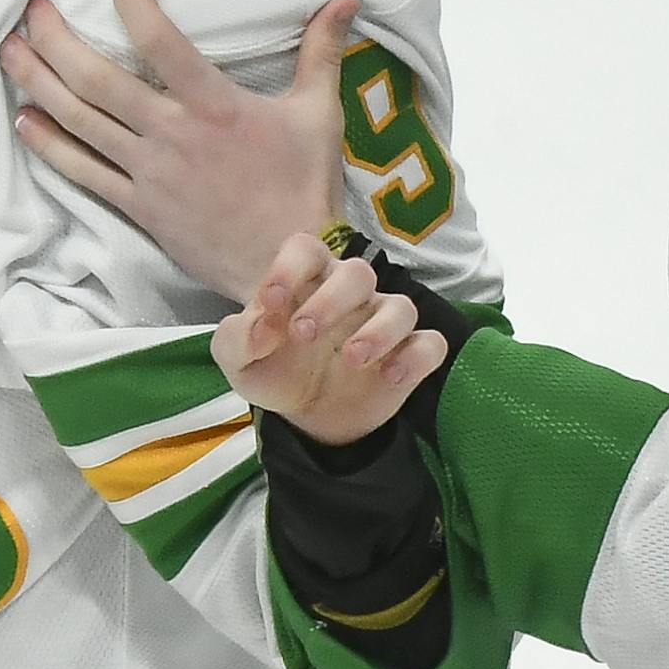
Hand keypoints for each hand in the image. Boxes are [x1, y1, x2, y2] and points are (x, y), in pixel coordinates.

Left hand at [0, 0, 357, 303]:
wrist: (289, 265)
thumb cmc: (304, 185)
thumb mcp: (319, 113)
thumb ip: (322, 51)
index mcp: (215, 106)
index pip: (162, 42)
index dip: (135, 2)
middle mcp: (173, 136)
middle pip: (97, 80)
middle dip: (56, 40)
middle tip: (30, 8)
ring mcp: (149, 172)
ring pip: (79, 121)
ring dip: (38, 83)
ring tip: (8, 50)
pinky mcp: (138, 206)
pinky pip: (83, 173)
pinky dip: (49, 146)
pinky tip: (23, 120)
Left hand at [212, 233, 446, 445]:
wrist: (305, 419)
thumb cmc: (272, 371)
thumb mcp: (237, 360)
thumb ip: (237, 338)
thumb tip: (260, 328)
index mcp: (305, 281)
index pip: (306, 249)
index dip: (289, 267)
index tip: (271, 301)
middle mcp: (348, 294)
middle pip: (357, 272)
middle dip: (331, 300)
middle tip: (304, 335)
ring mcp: (382, 322)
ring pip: (401, 306)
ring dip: (379, 330)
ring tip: (353, 359)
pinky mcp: (409, 355)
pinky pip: (431, 343)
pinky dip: (416, 357)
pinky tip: (391, 378)